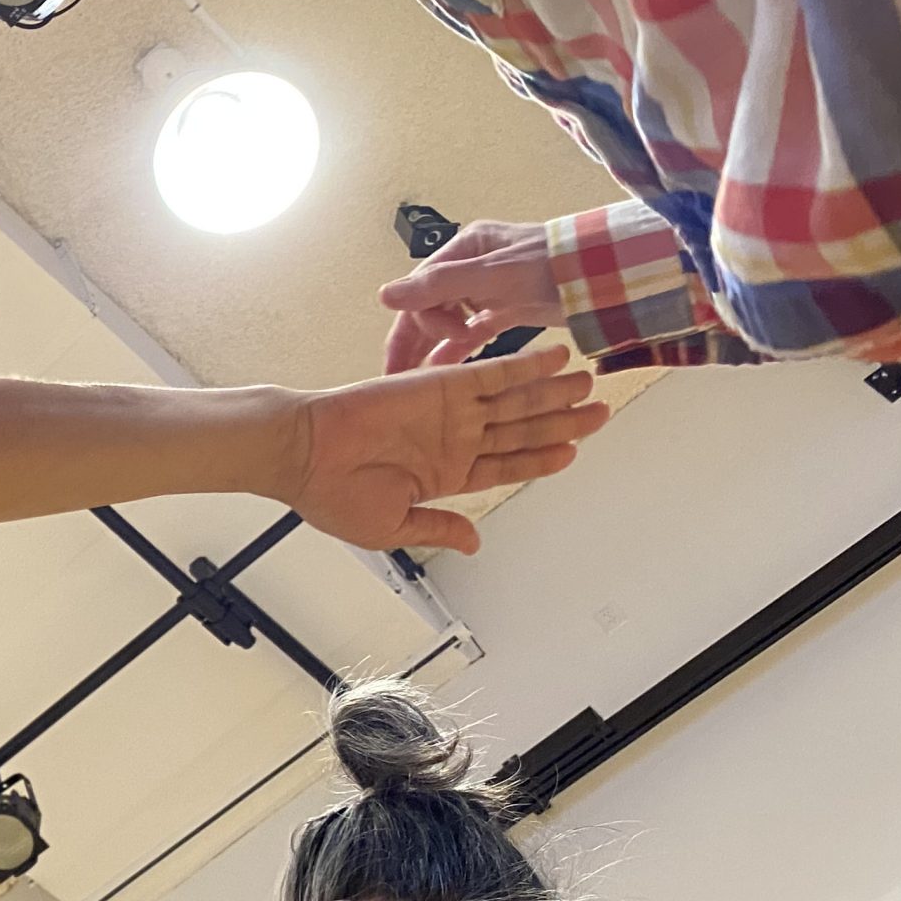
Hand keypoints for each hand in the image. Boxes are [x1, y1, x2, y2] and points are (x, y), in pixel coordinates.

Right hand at [276, 344, 608, 552]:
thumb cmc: (328, 493)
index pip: (507, 465)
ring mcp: (448, 411)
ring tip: (588, 382)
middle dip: (562, 421)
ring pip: (515, 400)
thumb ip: (439, 528)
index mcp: (443, 475)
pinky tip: (553, 357)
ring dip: (553, 391)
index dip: (542, 459)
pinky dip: (525, 364)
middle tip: (599, 410)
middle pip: (521, 430)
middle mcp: (451, 439)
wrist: (301, 452)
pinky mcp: (439, 385)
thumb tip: (472, 543)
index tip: (573, 451)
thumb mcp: (391, 528)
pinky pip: (493, 373)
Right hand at [377, 219, 562, 371]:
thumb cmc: (555, 267)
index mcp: (464, 250)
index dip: (415, 322)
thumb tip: (385, 296)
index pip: (422, 290)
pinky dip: (460, 348)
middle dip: (413, 341)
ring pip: (449, 321)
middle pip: (430, 307)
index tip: (438, 345)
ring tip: (417, 382)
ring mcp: (490, 288)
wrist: (613, 276)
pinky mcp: (509, 309)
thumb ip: (439, 285)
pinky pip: (474, 330)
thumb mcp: (493, 274)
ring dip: (433, 348)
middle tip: (394, 378)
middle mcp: (472, 267)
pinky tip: (447, 372)